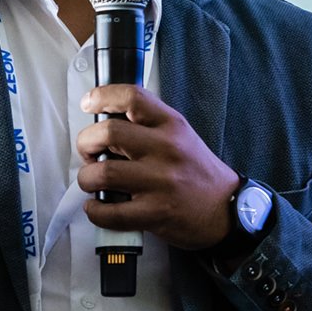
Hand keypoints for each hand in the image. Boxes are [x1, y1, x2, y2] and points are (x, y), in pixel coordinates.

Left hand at [76, 85, 238, 250]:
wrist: (225, 210)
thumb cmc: (197, 173)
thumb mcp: (181, 136)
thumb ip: (148, 125)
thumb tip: (104, 120)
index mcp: (172, 126)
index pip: (132, 97)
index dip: (102, 97)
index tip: (88, 103)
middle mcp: (167, 150)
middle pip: (108, 133)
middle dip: (86, 143)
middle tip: (88, 153)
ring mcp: (161, 182)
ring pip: (102, 173)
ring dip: (87, 178)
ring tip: (93, 181)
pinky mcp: (155, 213)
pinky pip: (110, 212)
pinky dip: (95, 210)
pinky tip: (99, 206)